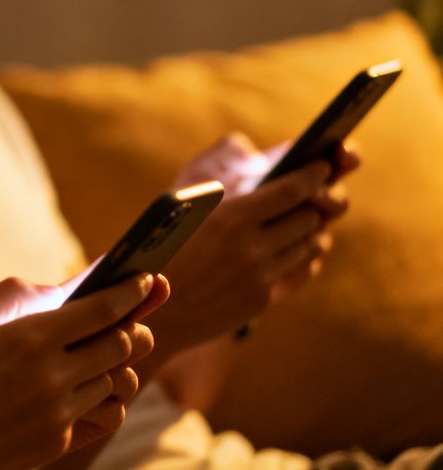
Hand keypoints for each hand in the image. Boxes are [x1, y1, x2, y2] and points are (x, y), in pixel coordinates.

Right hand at [0, 273, 168, 469]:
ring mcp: (60, 413)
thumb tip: (51, 288)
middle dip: (132, 325)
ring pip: (117, 380)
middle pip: (122, 344)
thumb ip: (8, 297)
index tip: (146, 279)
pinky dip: (108, 398)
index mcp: (29, 339)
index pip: (103, 310)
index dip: (131, 291)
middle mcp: (53, 376)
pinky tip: (91, 389)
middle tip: (130, 316)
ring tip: (105, 352)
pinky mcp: (60, 442)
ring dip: (117, 362)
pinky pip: (106, 414)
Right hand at [149, 141, 358, 355]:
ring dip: (310, 228)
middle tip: (311, 190)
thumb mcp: (177, 209)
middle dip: (313, 200)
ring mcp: (259, 277)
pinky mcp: (261, 300)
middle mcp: (250, 248)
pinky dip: (303, 254)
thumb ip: (218, 187)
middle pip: (307, 216)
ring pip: (308, 244)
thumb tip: (249, 157)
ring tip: (304, 217)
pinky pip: (299, 270)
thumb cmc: (154, 249)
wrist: (146, 312)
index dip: (314, 173)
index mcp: (228, 218)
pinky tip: (295, 247)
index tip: (322, 163)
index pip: (292, 190)